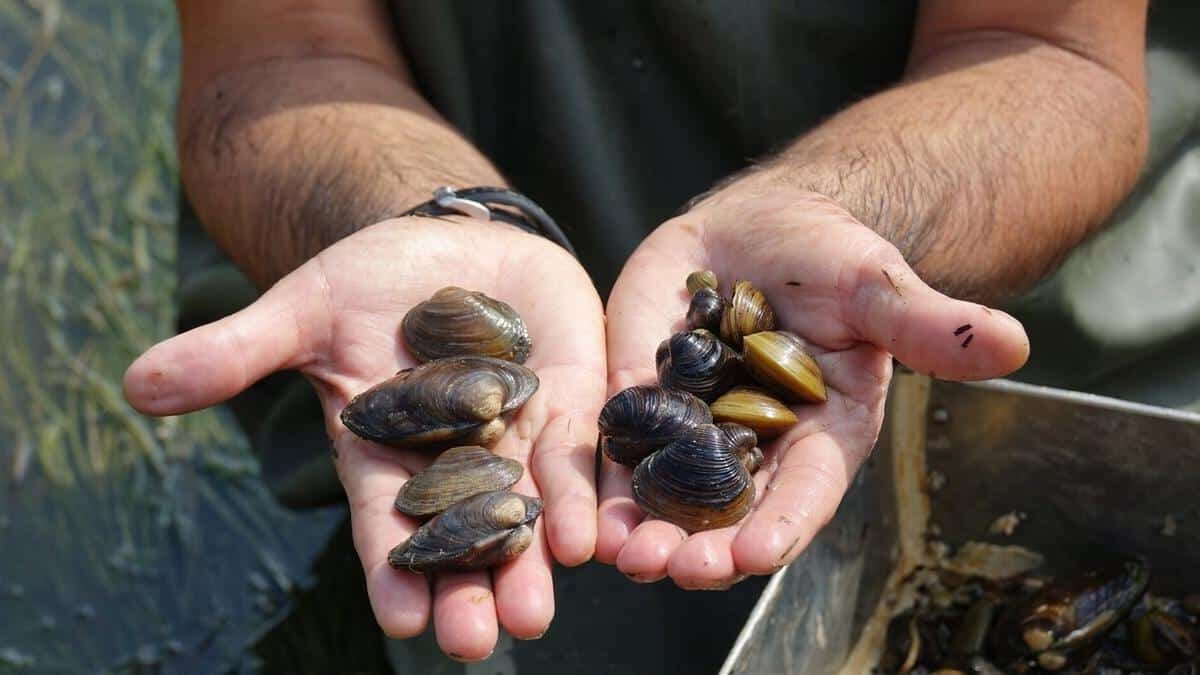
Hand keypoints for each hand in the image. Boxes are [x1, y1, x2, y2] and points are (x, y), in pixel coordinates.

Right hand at [123, 218, 605, 659]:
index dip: (390, 568)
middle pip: (462, 532)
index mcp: (385, 450)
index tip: (399, 621)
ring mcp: (516, 433)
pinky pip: (576, 452)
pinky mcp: (568, 399)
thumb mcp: (303, 311)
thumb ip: (236, 353)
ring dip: (532, 561)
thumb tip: (135, 386)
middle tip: (474, 639)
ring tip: (532, 612)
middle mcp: (455, 458)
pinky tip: (590, 538)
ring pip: (526, 509)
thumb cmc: (365, 283)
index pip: (385, 521)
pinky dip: (581, 494)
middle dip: (469, 585)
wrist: (446, 241)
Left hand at [598, 187, 1028, 586]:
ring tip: (614, 551)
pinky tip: (574, 504)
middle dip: (699, 546)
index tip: (755, 554)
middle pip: (728, 513)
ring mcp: (692, 428)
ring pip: (664, 494)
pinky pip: (614, 446)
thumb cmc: (833, 257)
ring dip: (639, 528)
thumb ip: (929, 324)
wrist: (762, 229)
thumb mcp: (876, 284)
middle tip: (666, 568)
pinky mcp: (640, 397)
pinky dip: (594, 478)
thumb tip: (1013, 343)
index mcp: (821, 434)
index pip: (805, 493)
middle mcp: (755, 449)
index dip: (782, 525)